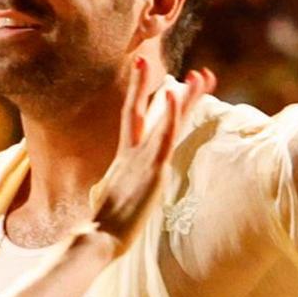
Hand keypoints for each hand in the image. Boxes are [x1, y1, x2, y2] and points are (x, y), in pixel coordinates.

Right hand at [85, 49, 212, 245]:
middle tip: (145, 57)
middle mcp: (130, 153)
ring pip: (165, 119)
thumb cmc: (100, 230)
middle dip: (144, 83)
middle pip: (139, 109)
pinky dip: (172, 113)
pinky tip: (178, 94)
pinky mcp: (152, 169)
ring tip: (200, 76)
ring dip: (185, 96)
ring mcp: (142, 158)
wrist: (97, 238)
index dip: (139, 97)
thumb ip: (111, 191)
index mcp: (122, 159)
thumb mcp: (109, 203)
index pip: (132, 120)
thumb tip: (103, 197)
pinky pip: (165, 136)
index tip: (149, 79)